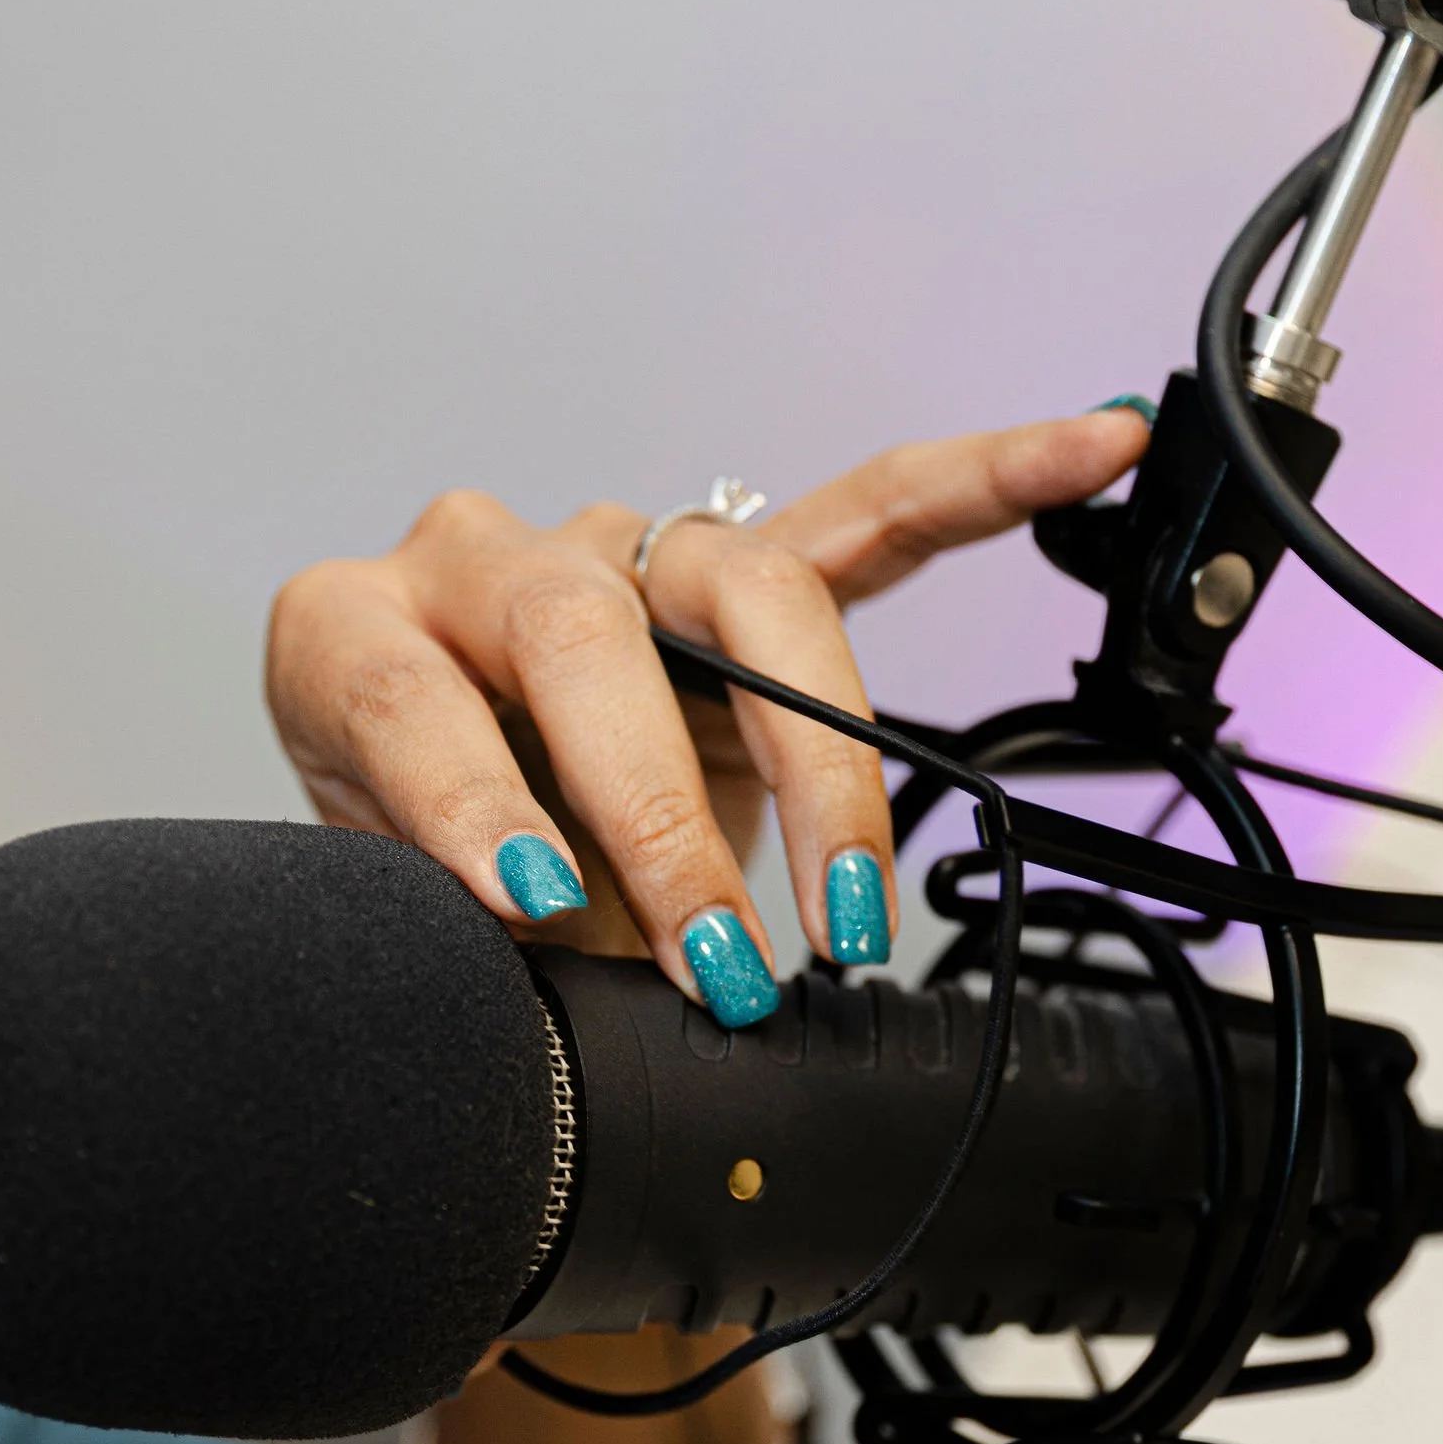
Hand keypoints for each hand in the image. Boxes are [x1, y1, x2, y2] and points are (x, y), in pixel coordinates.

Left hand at [266, 405, 1151, 1026]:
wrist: (458, 849)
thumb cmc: (423, 880)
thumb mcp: (405, 923)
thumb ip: (470, 945)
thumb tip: (579, 996)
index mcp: (350, 639)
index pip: (410, 697)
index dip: (469, 802)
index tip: (536, 904)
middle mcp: (482, 568)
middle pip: (582, 630)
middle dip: (660, 809)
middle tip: (717, 961)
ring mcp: (615, 554)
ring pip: (740, 588)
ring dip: (815, 754)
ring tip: (849, 894)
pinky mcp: (734, 577)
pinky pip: (871, 515)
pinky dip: (983, 486)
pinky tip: (1092, 447)